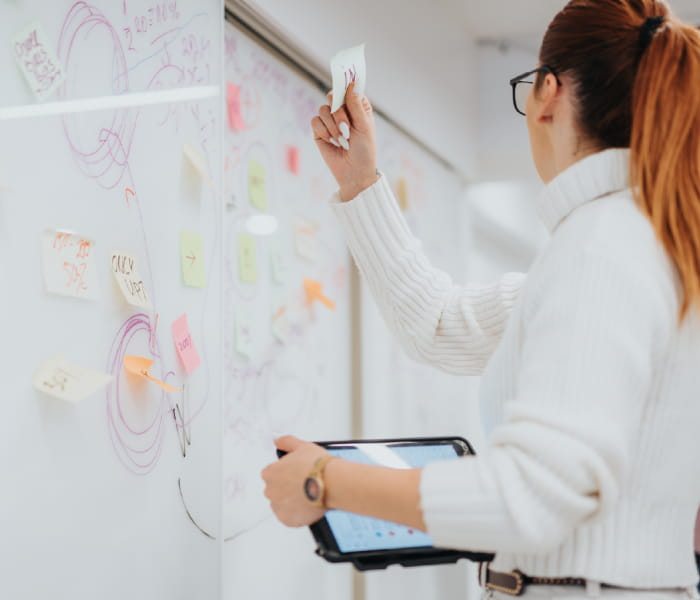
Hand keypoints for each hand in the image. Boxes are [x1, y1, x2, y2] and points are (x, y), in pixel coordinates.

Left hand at [261, 435, 328, 526]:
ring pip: (283, 504)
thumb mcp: (302, 446)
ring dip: (292, 501)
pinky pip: (289, 518)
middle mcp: (270, 490)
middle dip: (288, 488)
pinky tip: (308, 505)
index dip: (287, 474)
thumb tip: (277, 440)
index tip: (297, 474)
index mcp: (270, 473)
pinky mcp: (288, 520)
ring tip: (309, 495)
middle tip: (305, 484)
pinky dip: (298, 514)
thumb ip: (286, 442)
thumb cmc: (318, 466)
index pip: (273, 474)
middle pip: (277, 490)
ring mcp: (278, 506)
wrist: (331, 483)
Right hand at [311, 82, 379, 201]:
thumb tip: (351, 84)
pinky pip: (315, 121)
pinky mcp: (319, 132)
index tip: (345, 83)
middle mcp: (343, 112)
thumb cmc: (365, 151)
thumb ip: (356, 105)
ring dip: (333, 126)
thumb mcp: (364, 127)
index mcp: (358, 107)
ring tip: (342, 140)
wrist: (354, 173)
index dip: (346, 85)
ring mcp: (330, 121)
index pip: (349, 88)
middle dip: (338, 110)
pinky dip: (324, 132)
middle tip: (346, 126)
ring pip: (323, 109)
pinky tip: (332, 142)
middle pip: (332, 95)